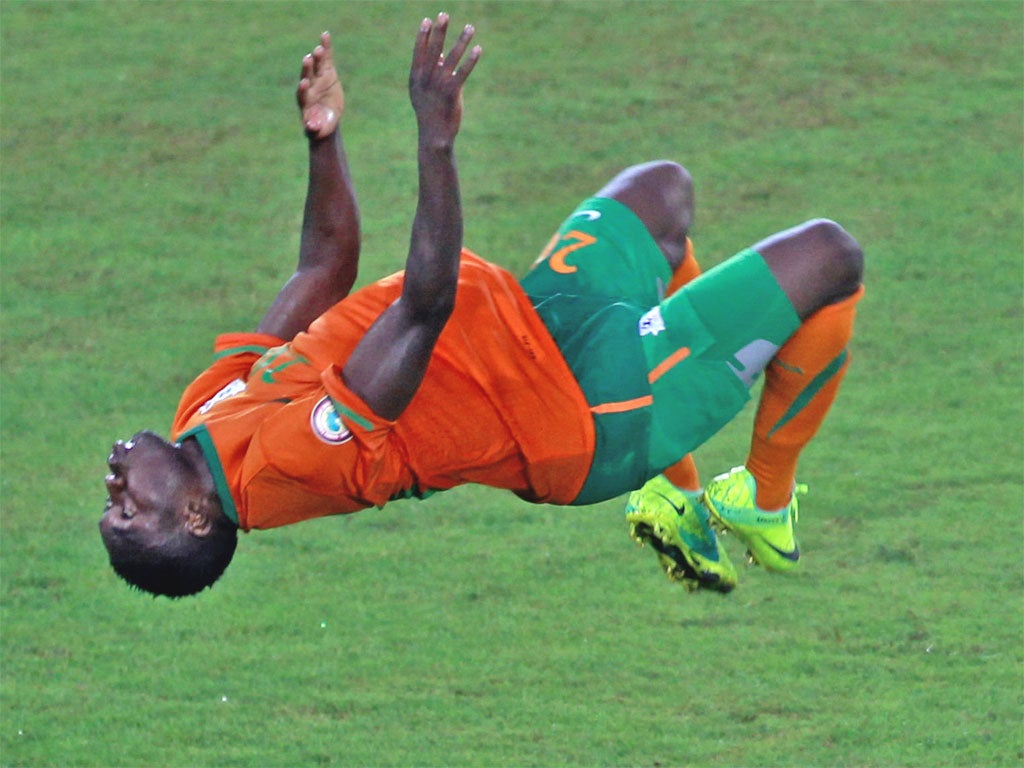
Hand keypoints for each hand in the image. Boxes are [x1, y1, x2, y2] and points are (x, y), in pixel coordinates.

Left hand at [297, 32, 344, 139]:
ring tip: (318, 49)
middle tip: (307, 59)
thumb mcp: (318, 130)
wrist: (325, 117)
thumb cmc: (320, 126)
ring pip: (315, 65)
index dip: (303, 89)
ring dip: (316, 57)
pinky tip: (325, 35)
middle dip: (307, 69)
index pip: (302, 93)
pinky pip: (326, 58)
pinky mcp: (326, 71)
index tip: (304, 83)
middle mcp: (309, 87)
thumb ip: (313, 129)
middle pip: (307, 76)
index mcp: (305, 101)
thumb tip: (310, 128)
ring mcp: (317, 78)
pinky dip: (326, 47)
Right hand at [409, 13, 481, 145]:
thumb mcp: (423, 92)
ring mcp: (439, 86)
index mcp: (416, 78)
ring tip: (470, 28)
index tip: (428, 20)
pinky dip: (471, 60)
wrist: (434, 136)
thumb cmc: (430, 113)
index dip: (423, 35)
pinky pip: (463, 72)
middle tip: (444, 14)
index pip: (419, 52)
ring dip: (461, 41)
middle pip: (433, 50)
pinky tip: (478, 49)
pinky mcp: (452, 93)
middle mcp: (426, 79)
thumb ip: (431, 72)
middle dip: (440, 31)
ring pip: (452, 58)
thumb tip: (440, 54)